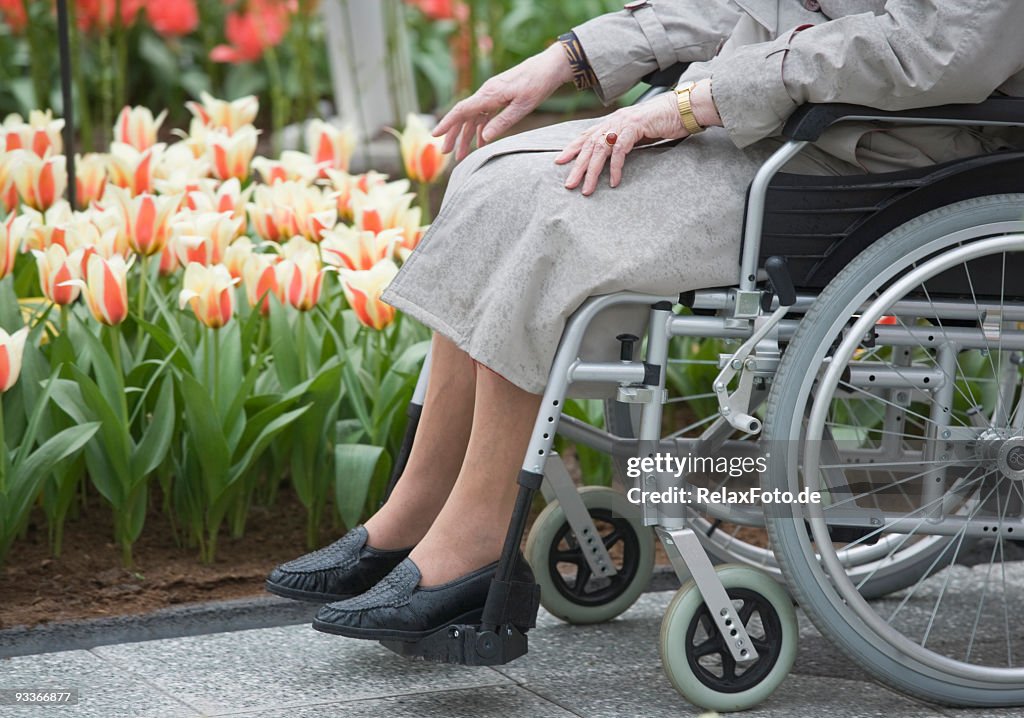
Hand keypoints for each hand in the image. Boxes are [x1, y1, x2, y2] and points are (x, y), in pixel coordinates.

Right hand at [432, 43, 572, 160]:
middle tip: (447, 154)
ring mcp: (492, 94)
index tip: (435, 135)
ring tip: (462, 155)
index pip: (462, 110)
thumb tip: (484, 138)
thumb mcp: (523, 107)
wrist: (550, 66)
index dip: (447, 123)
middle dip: (454, 135)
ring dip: (466, 136)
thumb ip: (503, 122)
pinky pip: (484, 115)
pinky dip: (480, 129)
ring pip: (473, 117)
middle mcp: (486, 93)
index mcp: (489, 94)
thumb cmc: (538, 85)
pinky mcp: (499, 96)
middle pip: (463, 116)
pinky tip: (480, 143)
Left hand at [555, 92, 687, 195]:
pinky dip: (615, 168)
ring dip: (592, 171)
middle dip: (577, 165)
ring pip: (600, 149)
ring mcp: (624, 122)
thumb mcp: (639, 134)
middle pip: (589, 144)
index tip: (560, 161)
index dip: (573, 147)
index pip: (588, 135)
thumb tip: (615, 157)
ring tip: (587, 189)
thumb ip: (625, 141)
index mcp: (613, 120)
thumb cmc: (664, 122)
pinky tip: (614, 182)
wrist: (684, 109)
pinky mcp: (635, 127)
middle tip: (569, 184)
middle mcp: (615, 119)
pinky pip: (619, 150)